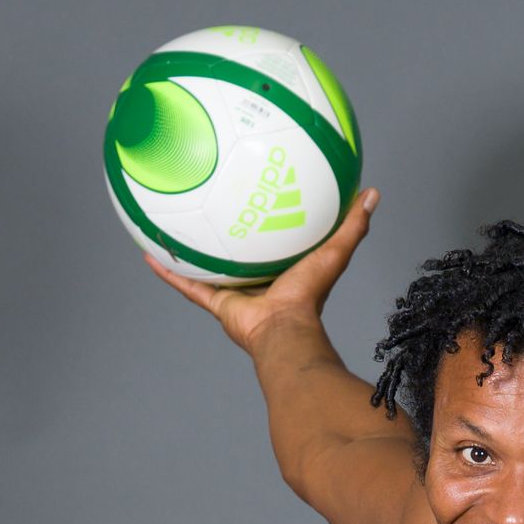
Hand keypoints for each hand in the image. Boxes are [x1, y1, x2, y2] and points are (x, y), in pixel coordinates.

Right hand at [142, 187, 378, 351]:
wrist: (284, 331)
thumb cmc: (309, 296)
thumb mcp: (334, 252)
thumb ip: (353, 225)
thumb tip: (373, 192)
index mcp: (280, 269)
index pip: (272, 238)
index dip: (266, 218)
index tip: (257, 195)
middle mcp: (254, 280)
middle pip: (235, 251)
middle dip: (224, 230)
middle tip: (210, 200)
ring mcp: (232, 292)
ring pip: (205, 266)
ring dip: (188, 248)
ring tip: (169, 222)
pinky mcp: (215, 303)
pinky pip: (186, 283)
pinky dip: (168, 270)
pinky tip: (149, 251)